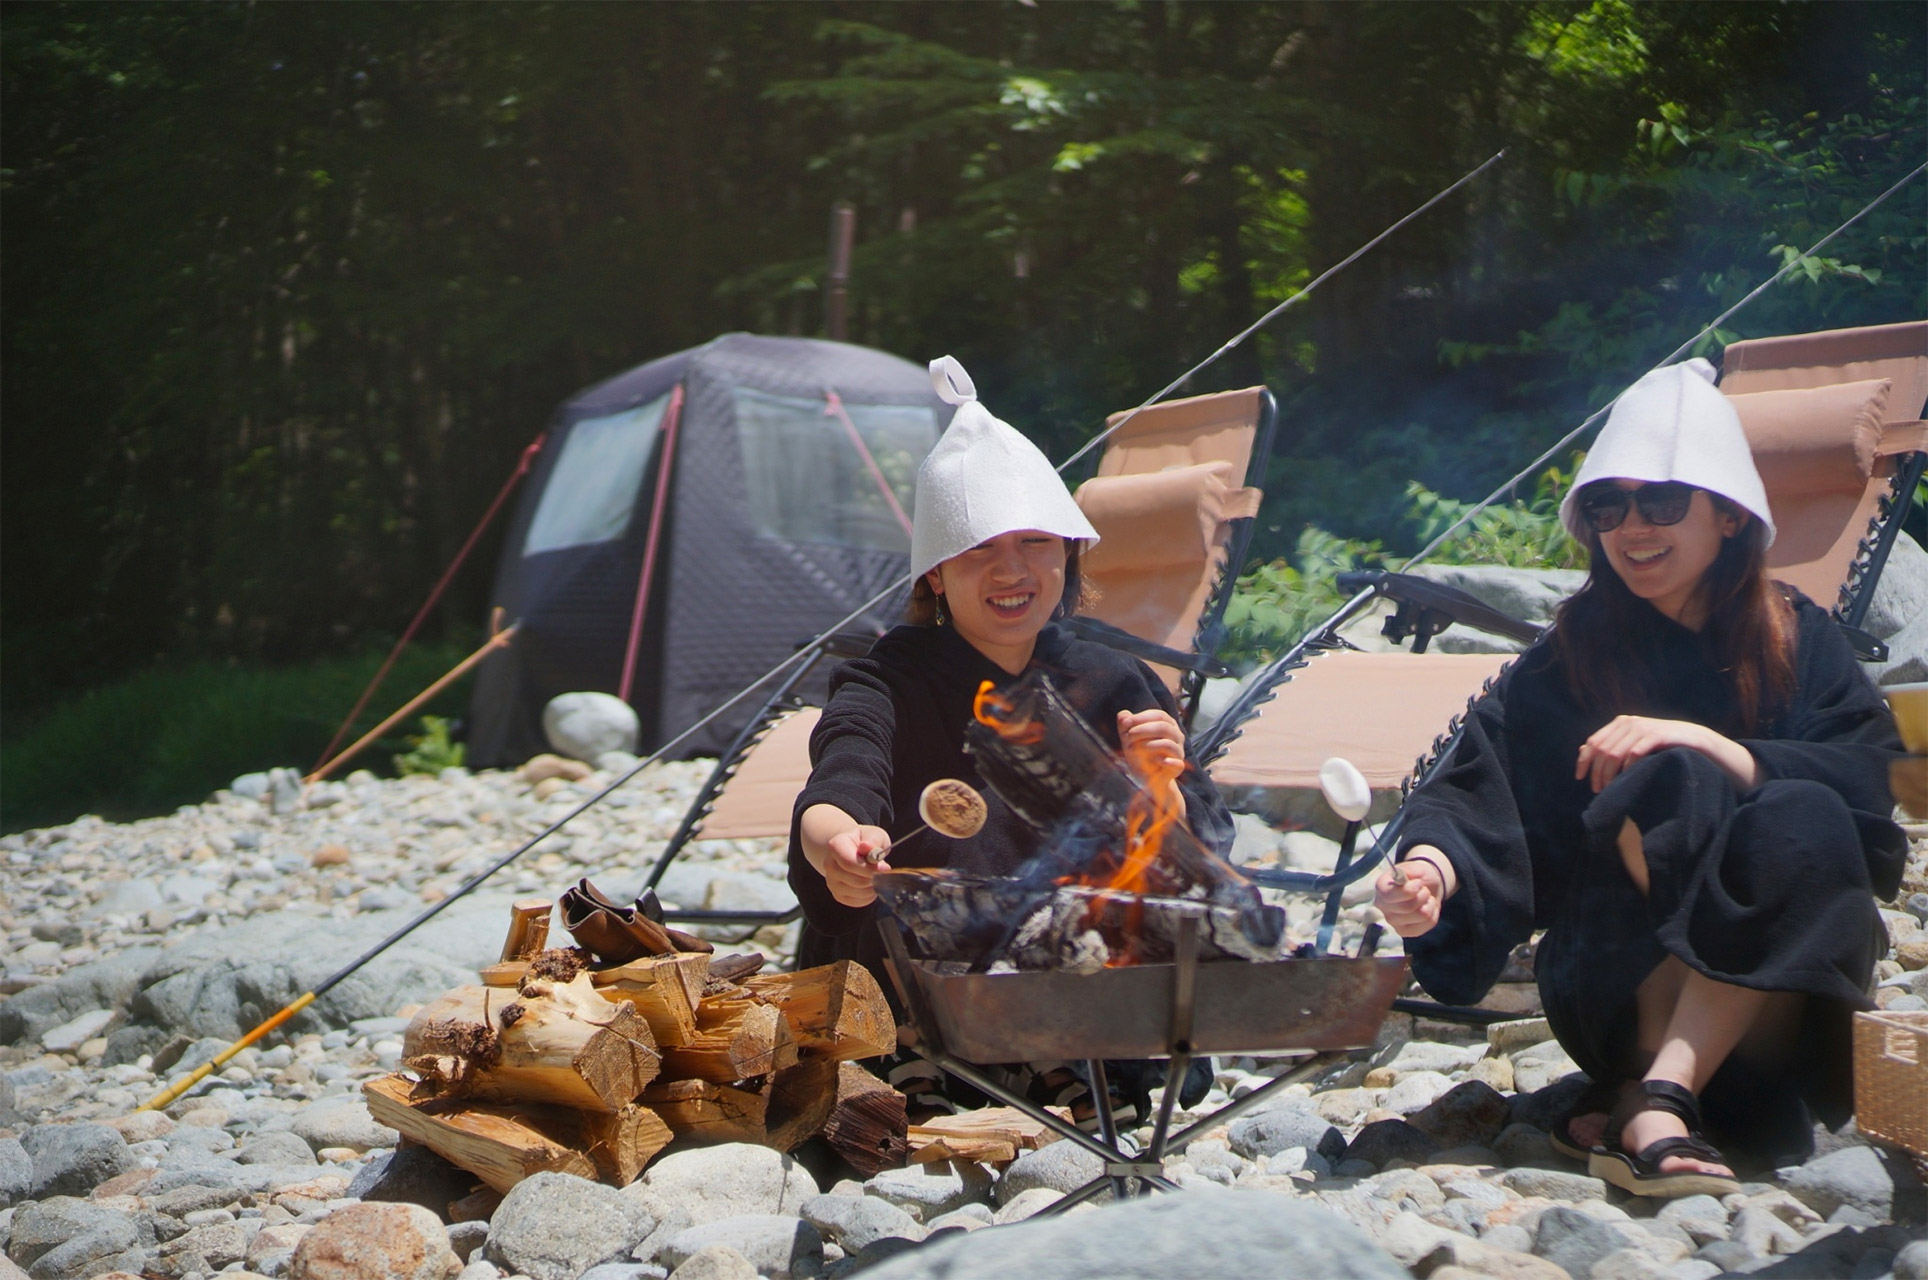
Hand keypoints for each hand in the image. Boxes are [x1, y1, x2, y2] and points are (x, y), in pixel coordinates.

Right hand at [817, 825, 892, 907]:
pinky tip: (870, 884)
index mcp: (835, 846)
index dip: (870, 868)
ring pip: (859, 893)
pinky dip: (869, 895)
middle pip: (856, 880)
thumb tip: (867, 847)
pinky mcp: (838, 895)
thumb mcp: (873, 833)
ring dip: (873, 886)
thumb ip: (873, 840)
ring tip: (875, 875)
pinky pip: (858, 902)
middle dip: (874, 878)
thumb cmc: (863, 841)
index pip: (850, 863)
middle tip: (883, 871)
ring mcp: (832, 882)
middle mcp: (829, 865)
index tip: (885, 867)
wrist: (851, 849)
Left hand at [1118, 707, 1186, 812]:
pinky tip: (1155, 760)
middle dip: (1142, 730)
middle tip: (1127, 736)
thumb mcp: (1128, 738)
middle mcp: (1177, 736)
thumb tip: (1123, 716)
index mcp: (1168, 725)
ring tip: (1133, 749)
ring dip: (1147, 745)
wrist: (1146, 778)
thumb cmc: (1139, 753)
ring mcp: (1179, 751)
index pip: (1159, 715)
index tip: (1125, 723)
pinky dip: (1164, 761)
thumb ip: (1124, 725)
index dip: (1141, 717)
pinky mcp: (1178, 766)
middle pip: (1163, 727)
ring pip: (1167, 743)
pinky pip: (1177, 763)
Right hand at [1374, 853, 1449, 937]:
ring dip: (1429, 903)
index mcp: (1381, 888)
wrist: (1424, 886)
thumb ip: (1409, 872)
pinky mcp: (1405, 931)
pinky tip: (1427, 907)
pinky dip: (1434, 913)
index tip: (1418, 883)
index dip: (1409, 890)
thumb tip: (1409, 884)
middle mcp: (1382, 907)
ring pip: (1421, 916)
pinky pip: (1428, 924)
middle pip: (1407, 907)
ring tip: (1426, 898)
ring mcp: (1392, 921)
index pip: (1389, 895)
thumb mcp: (1414, 867)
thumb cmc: (1416, 876)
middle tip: (1424, 889)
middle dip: (1423, 895)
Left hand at [1576, 716, 1761, 792]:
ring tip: (1609, 788)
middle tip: (1598, 790)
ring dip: (1609, 773)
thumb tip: (1582, 750)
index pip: (1593, 742)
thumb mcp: (1633, 743)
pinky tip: (1627, 778)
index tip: (1580, 778)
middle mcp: (1629, 722)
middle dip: (1597, 772)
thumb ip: (1610, 745)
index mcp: (1620, 723)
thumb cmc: (1661, 745)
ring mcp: (1644, 727)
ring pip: (1615, 752)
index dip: (1584, 761)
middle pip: (1602, 750)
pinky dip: (1627, 766)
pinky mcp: (1658, 735)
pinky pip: (1635, 752)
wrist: (1696, 740)